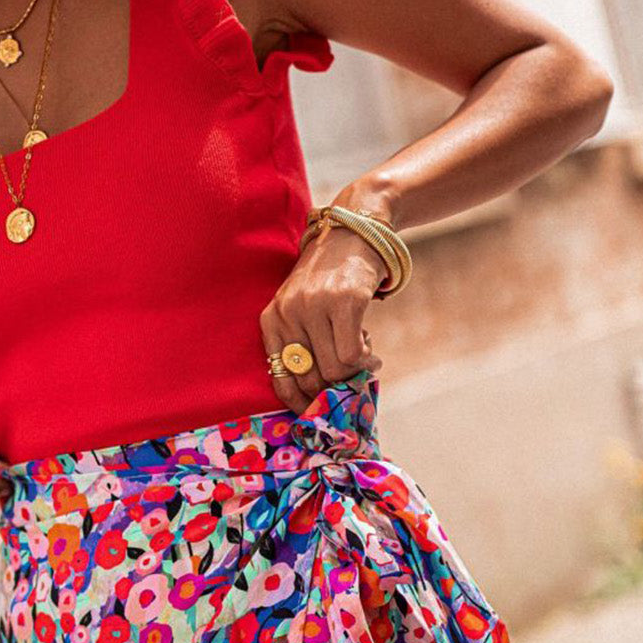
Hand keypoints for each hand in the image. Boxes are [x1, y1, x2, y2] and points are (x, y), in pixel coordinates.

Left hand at [260, 226, 386, 413]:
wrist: (354, 230)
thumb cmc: (329, 277)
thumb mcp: (302, 306)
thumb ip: (304, 344)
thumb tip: (319, 393)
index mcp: (271, 319)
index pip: (280, 379)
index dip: (301, 404)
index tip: (319, 412)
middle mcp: (288, 313)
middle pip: (310, 379)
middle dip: (333, 390)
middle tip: (350, 382)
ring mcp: (315, 306)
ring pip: (334, 370)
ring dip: (354, 374)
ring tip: (363, 359)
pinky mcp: (345, 301)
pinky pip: (352, 354)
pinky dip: (365, 362)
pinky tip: (371, 354)